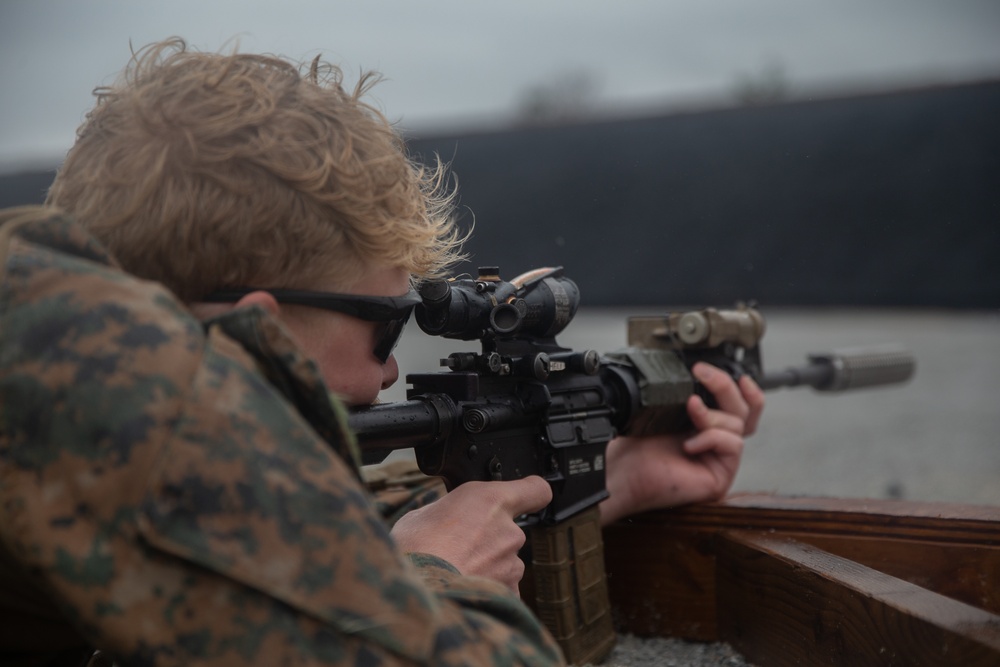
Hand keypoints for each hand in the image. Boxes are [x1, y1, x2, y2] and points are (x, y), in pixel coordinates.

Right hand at [390, 476, 551, 592]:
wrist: (418, 592)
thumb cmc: (414, 551)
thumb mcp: (424, 514)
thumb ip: (451, 511)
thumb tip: (448, 517)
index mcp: (491, 501)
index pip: (536, 490)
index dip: (531, 494)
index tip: (526, 498)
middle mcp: (508, 530)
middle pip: (510, 531)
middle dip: (490, 539)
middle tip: (459, 547)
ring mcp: (511, 563)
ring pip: (506, 561)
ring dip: (488, 565)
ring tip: (456, 571)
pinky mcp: (509, 591)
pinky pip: (504, 587)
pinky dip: (489, 589)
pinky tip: (464, 588)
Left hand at [599, 362, 763, 524]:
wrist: (624, 473)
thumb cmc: (636, 445)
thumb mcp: (665, 409)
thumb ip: (687, 394)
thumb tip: (704, 373)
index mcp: (704, 427)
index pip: (739, 409)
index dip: (747, 393)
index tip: (741, 377)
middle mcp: (715, 443)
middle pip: (742, 411)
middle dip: (724, 386)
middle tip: (701, 372)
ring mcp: (719, 461)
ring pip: (737, 425)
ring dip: (711, 414)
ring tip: (689, 409)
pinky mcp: (720, 478)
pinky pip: (733, 445)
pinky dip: (711, 438)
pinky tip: (688, 444)